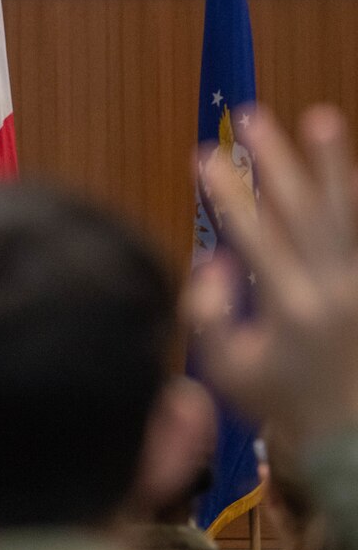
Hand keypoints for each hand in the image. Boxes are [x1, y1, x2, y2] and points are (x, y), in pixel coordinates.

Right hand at [187, 105, 357, 448]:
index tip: (205, 156)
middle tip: (255, 117)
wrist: (347, 432)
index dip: (228, 195)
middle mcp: (332, 290)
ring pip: (346, 213)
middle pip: (301, 210)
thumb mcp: (226, 368)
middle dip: (275, 161)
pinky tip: (353, 173)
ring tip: (321, 117)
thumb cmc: (279, 402)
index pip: (254, 236)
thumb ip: (210, 314)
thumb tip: (218, 259)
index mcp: (289, 309)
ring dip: (332, 163)